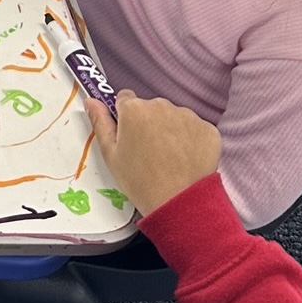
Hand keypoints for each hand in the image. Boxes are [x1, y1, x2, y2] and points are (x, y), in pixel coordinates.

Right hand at [85, 92, 222, 217]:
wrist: (180, 203)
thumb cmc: (140, 181)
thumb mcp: (111, 154)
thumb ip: (100, 122)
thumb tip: (92, 100)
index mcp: (134, 109)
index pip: (125, 98)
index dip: (125, 116)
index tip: (129, 134)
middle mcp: (161, 106)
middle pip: (151, 107)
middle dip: (149, 122)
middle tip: (149, 150)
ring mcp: (188, 116)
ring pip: (174, 116)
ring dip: (170, 129)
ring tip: (169, 157)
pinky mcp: (209, 129)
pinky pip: (195, 128)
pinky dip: (191, 139)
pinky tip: (186, 158)